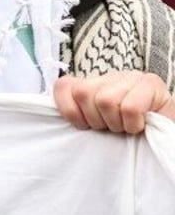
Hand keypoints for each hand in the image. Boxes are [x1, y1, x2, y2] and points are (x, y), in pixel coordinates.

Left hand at [53, 70, 174, 133]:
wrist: (167, 138)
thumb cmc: (130, 134)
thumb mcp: (98, 125)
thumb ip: (77, 116)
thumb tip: (52, 119)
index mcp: (93, 84)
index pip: (63, 86)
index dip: (69, 111)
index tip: (84, 126)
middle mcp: (110, 76)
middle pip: (83, 93)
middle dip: (96, 120)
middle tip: (112, 128)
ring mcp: (131, 77)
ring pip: (105, 100)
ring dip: (116, 123)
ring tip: (127, 127)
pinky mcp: (151, 84)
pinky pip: (129, 108)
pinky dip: (133, 124)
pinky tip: (140, 125)